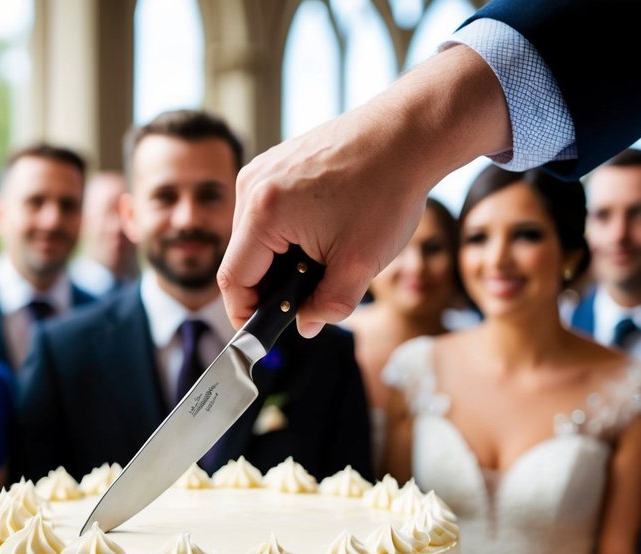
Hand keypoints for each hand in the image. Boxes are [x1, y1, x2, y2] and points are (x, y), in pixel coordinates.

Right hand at [218, 45, 509, 334]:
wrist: (407, 133)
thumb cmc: (387, 190)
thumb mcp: (360, 264)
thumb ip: (327, 306)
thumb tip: (304, 325)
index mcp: (263, 211)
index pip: (233, 279)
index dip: (245, 313)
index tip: (266, 331)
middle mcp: (252, 185)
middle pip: (242, 258)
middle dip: (270, 286)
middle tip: (309, 300)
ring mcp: (263, 169)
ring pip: (255, 236)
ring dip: (280, 259)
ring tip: (324, 262)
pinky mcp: (277, 163)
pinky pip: (267, 212)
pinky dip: (287, 234)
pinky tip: (323, 235)